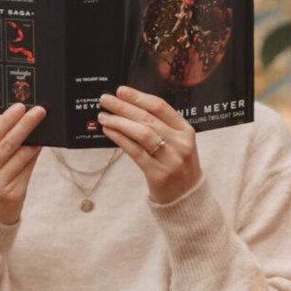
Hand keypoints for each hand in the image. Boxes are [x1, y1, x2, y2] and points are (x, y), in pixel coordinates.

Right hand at [0, 102, 45, 224]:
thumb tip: (17, 126)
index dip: (5, 121)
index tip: (19, 108)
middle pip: (7, 144)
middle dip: (25, 125)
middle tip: (38, 111)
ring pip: (21, 156)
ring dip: (34, 139)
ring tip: (43, 126)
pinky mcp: (14, 195)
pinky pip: (28, 170)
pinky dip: (34, 156)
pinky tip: (39, 146)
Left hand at [97, 87, 201, 203]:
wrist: (187, 198)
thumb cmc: (178, 166)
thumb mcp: (177, 143)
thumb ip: (161, 126)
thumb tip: (128, 107)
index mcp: (186, 131)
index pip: (160, 107)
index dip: (139, 97)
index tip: (121, 91)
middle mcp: (180, 143)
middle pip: (148, 118)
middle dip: (124, 107)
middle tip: (105, 100)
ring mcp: (171, 160)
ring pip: (142, 134)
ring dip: (120, 123)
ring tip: (104, 117)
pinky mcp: (158, 174)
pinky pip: (135, 152)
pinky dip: (120, 139)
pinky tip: (109, 132)